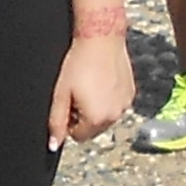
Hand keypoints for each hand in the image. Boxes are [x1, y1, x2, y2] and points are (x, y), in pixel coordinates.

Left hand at [48, 31, 134, 147]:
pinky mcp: (131, 93)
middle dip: (84, 117)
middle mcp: (114, 115)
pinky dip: (109, 99)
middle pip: (94, 129)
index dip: (70, 122)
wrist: (101, 39)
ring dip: (98, 109)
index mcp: (96, 119)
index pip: (78, 136)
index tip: (69, 103)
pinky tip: (103, 81)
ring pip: (106, 117)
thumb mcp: (61, 94)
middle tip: (79, 94)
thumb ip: (57, 122)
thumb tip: (54, 145)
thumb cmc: (79, 64)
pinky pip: (117, 105)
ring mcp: (125, 104)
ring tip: (91, 86)